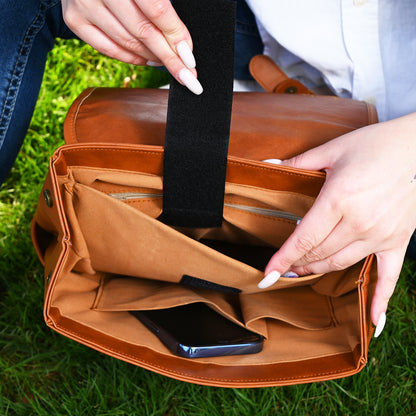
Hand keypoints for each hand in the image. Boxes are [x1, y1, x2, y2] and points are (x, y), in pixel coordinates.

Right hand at [61, 0, 202, 93]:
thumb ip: (162, 5)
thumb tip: (182, 45)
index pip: (157, 10)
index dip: (177, 36)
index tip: (190, 59)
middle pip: (143, 32)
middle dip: (169, 57)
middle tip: (187, 76)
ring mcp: (84, 4)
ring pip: (127, 42)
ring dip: (153, 58)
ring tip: (168, 62)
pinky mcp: (74, 20)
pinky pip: (108, 49)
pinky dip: (132, 58)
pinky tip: (148, 60)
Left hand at [261, 113, 415, 331]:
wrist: (415, 146)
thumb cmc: (373, 145)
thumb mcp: (332, 150)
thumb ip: (298, 162)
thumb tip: (269, 167)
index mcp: (338, 200)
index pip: (303, 240)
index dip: (282, 259)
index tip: (267, 276)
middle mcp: (359, 222)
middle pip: (318, 254)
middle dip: (296, 263)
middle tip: (282, 267)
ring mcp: (380, 235)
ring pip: (341, 264)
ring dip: (318, 271)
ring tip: (301, 272)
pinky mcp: (397, 240)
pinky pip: (389, 277)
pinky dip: (380, 300)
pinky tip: (374, 324)